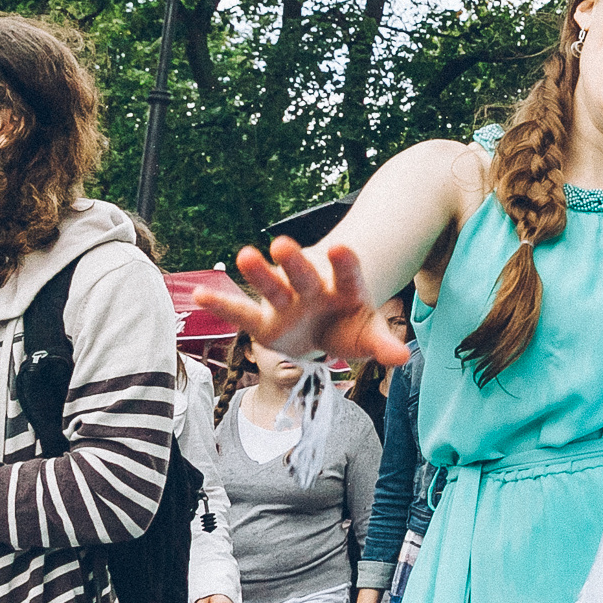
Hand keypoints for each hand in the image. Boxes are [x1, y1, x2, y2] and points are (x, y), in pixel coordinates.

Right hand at [197, 237, 410, 366]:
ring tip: (244, 255)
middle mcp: (313, 289)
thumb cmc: (350, 325)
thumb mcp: (368, 337)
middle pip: (305, 274)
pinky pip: (241, 313)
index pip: (348, 273)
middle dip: (294, 261)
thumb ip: (383, 344)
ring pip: (272, 285)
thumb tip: (403, 358)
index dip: (344, 262)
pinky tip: (198, 295)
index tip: (340, 247)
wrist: (328, 324)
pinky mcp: (264, 320)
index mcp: (345, 289)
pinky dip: (221, 305)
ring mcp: (287, 301)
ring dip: (259, 273)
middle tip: (282, 244)